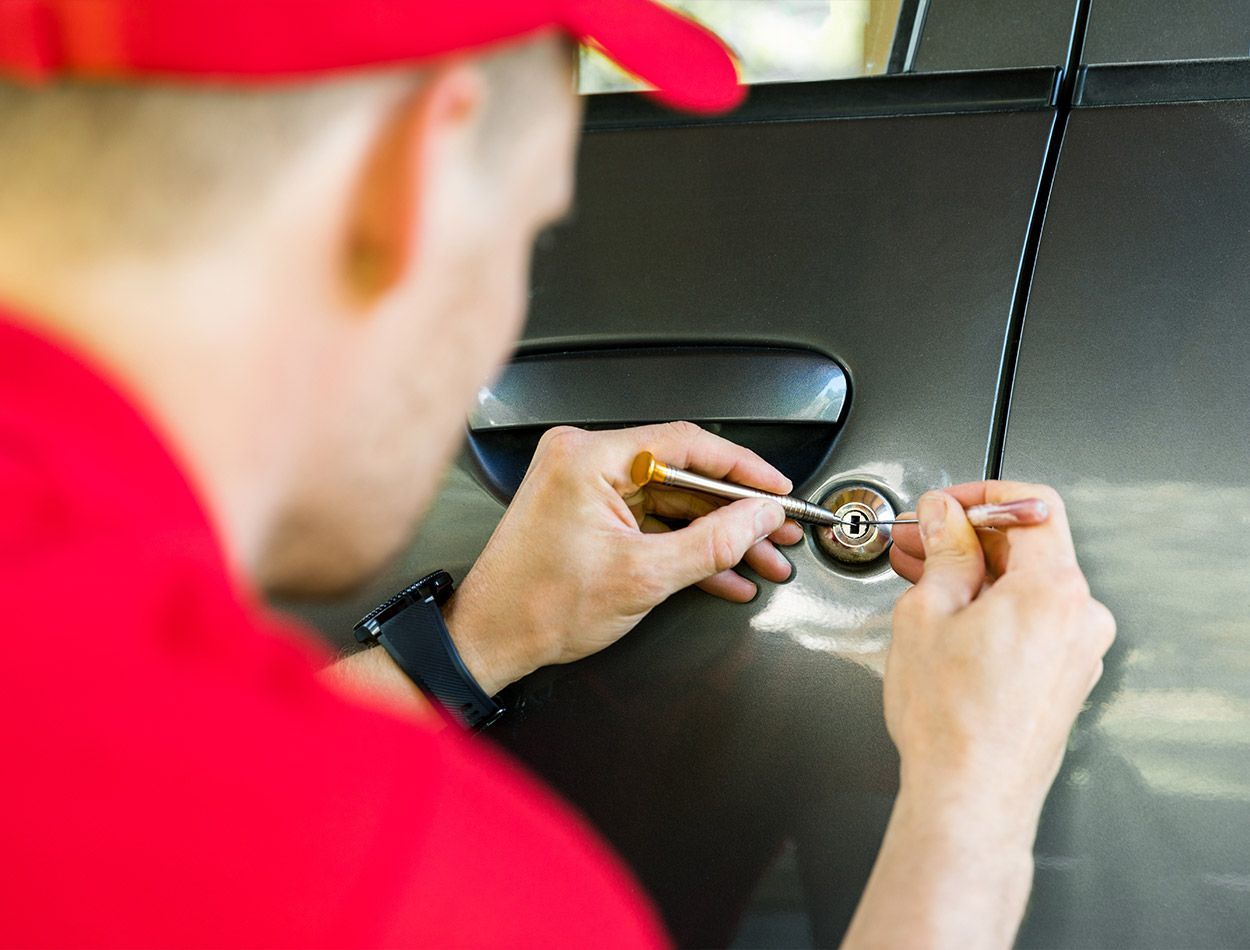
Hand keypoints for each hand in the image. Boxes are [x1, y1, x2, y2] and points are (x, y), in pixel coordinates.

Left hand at [445, 422, 803, 694]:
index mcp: (588, 457)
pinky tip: (724, 572)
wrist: (490, 640)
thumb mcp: (643, 577)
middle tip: (777, 531)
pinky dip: (686, 546)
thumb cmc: (537, 606)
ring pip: (673, 502)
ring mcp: (585, 486)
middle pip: (684, 474)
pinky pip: (651, 520)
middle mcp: (583, 460)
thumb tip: (758, 518)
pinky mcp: (589, 513)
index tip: (777, 489)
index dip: (743, 469)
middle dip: (736, 512)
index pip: (687, 444)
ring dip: (717, 535)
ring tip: (761, 559)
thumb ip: (712, 543)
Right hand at [885, 481, 1114, 824]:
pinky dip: (993, 606)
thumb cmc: (951, 721)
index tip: (945, 504)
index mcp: (1055, 589)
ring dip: (977, 573)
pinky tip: (949, 617)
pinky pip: (1033, 620)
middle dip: (969, 537)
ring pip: (1028, 585)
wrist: (970, 795)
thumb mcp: (926, 613)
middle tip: (919, 540)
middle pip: (1030, 545)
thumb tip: (944, 516)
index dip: (981, 496)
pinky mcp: (1068, 676)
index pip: (1033, 505)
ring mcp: (1080, 650)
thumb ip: (943, 550)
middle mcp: (1082, 617)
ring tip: (922, 579)